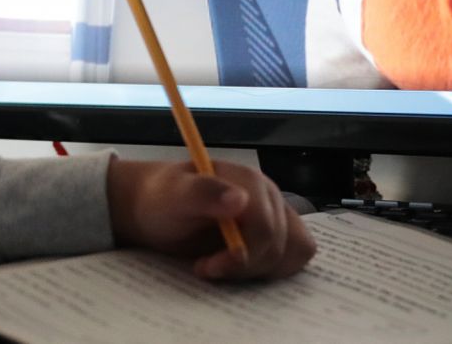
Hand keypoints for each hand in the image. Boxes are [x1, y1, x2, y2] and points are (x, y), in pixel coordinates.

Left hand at [105, 157, 315, 281]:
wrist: (156, 206)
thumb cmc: (163, 199)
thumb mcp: (174, 195)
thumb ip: (204, 193)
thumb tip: (240, 200)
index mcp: (250, 181)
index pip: (265, 228)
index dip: (240, 254)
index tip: (206, 266)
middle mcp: (270, 197)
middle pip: (278, 246)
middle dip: (242, 266)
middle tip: (206, 267)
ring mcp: (277, 216)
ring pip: (293, 253)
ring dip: (259, 270)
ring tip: (222, 267)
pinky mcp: (278, 234)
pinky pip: (295, 256)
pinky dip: (272, 270)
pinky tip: (241, 269)